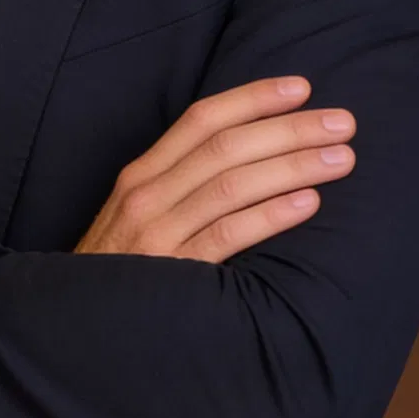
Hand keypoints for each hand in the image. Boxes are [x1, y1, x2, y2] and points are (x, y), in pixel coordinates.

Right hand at [76, 74, 354, 263]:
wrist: (76, 329)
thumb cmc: (124, 271)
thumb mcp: (140, 216)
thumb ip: (183, 186)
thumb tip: (251, 157)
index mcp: (142, 174)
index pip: (202, 119)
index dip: (253, 98)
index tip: (302, 87)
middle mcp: (146, 194)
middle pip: (226, 146)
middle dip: (289, 129)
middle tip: (342, 122)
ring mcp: (155, 232)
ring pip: (232, 183)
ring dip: (293, 165)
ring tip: (340, 158)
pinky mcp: (170, 272)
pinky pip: (227, 234)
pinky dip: (271, 214)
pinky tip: (309, 203)